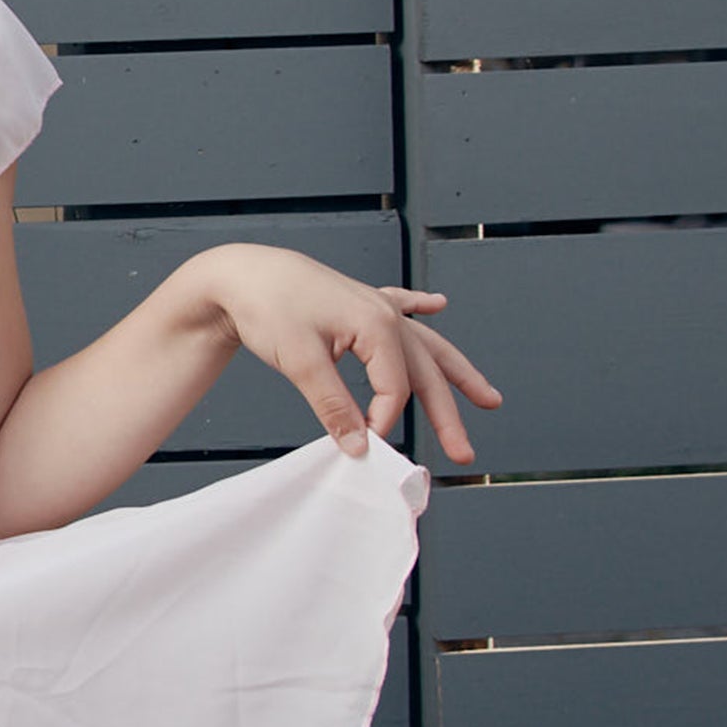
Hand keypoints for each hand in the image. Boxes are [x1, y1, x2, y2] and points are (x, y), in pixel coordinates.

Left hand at [182, 244, 503, 462]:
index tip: (362, 447)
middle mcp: (385, 313)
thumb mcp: (301, 363)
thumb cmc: (267, 309)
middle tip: (464, 454)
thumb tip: (358, 446)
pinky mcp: (355, 300)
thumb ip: (334, 406)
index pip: (394, 390)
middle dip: (447, 415)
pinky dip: (418, 306)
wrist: (238, 272)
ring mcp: (373, 305)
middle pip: (424, 373)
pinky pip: (398, 304)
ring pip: (425, 344)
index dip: (381, 423)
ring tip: (488, 397)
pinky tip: (437, 304)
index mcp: (377, 325)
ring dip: (455, 372)